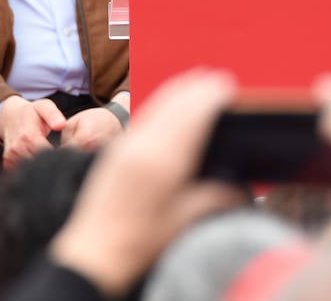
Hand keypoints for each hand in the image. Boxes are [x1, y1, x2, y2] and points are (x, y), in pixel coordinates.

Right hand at [0, 96, 65, 168]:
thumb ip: (53, 114)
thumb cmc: (31, 113)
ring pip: (31, 171)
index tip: (66, 153)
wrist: (10, 117)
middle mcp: (17, 148)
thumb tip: (61, 124)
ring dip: (42, 168)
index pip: (46, 154)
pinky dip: (32, 170)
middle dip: (51, 162)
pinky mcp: (8, 163)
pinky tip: (39, 161)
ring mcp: (11, 157)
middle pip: (39, 164)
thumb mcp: (44, 106)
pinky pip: (21, 172)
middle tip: (61, 157)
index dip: (58, 155)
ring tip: (50, 157)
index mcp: (28, 136)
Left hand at [49, 69, 241, 296]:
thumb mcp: (181, 223)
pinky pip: (143, 117)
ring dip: (178, 90)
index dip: (209, 98)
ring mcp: (125, 146)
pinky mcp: (115, 152)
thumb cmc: (138, 244)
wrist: (93, 253)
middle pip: (174, 105)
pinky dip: (162, 104)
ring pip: (156, 107)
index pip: (190, 117)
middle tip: (218, 78)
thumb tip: (237, 186)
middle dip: (197, 88)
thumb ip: (212, 199)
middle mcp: (142, 147)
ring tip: (197, 80)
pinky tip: (169, 105)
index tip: (226, 86)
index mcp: (162, 163)